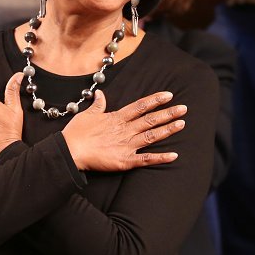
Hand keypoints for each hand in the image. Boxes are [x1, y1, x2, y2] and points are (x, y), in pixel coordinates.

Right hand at [62, 90, 186, 171]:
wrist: (70, 152)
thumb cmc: (76, 133)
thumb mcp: (87, 115)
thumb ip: (97, 105)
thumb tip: (101, 94)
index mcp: (117, 118)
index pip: (140, 106)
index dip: (155, 100)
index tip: (168, 95)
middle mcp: (125, 130)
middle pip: (151, 119)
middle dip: (168, 113)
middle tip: (184, 109)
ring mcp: (127, 146)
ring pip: (152, 136)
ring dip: (168, 130)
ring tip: (182, 124)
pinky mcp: (125, 161)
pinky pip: (146, 159)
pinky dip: (160, 158)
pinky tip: (174, 155)